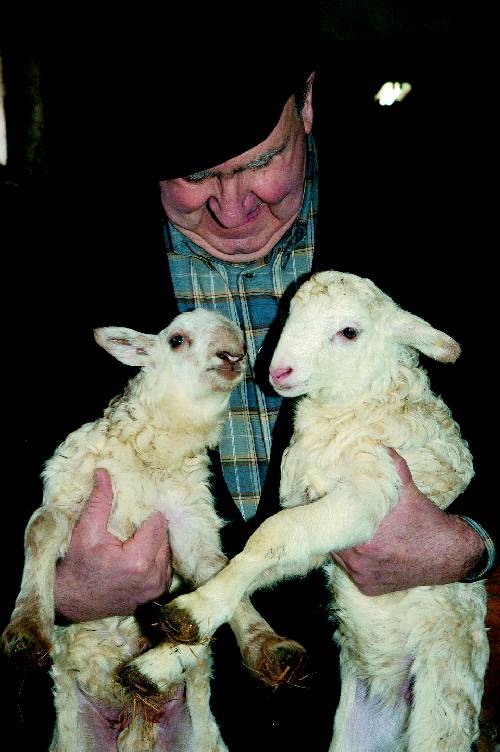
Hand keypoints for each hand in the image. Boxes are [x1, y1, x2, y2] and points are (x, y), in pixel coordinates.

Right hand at [55, 469, 171, 620]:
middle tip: (137, 523)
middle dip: (153, 527)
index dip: (149, 514)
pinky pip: (166, 567)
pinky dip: (157, 558)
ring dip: (157, 543)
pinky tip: (142, 553)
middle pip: (165, 537)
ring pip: (168, 551)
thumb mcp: (86, 531)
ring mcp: (157, 588)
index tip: (139, 509)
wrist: (73, 600)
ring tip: (138, 537)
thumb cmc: (79, 566)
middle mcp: (153, 576)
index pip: (159, 523)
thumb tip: (104, 472)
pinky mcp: (158, 594)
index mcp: (138, 560)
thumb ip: (100, 502)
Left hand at [332, 449, 484, 595]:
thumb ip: (392, 468)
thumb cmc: (427, 522)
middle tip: (339, 512)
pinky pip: (351, 571)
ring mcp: (364, 578)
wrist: (449, 554)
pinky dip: (354, 560)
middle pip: (334, 539)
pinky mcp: (369, 589)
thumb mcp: (409, 491)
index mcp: (366, 538)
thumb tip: (379, 446)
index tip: (328, 500)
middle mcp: (361, 562)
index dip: (329, 509)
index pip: (332, 522)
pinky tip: (363, 548)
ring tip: (352, 529)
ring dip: (343, 543)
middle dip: (337, 525)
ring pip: (339, 556)